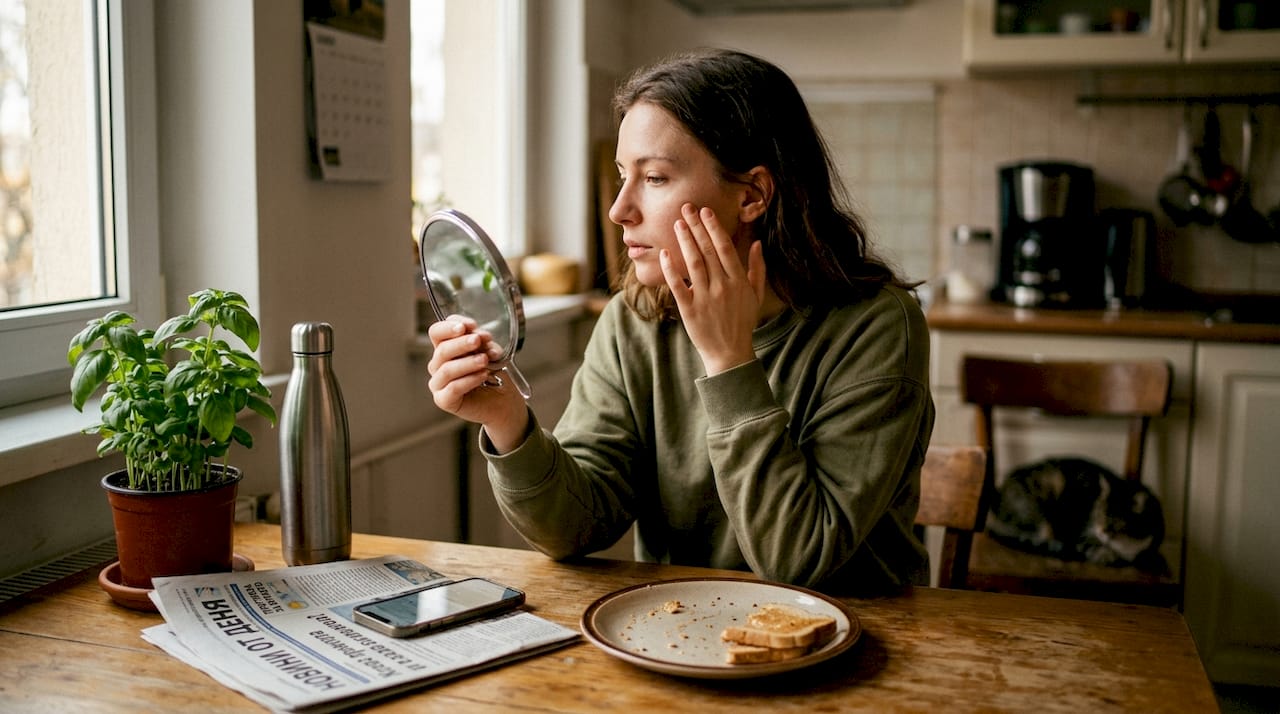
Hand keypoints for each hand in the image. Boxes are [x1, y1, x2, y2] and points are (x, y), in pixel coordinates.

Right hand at [426, 315, 527, 450]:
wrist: (504, 400)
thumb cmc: (494, 374)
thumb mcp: (490, 351)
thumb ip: (481, 342)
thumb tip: (476, 335)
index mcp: (446, 348)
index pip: (437, 332)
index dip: (449, 327)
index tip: (468, 326)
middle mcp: (438, 365)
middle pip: (442, 349)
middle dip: (461, 343)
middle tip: (477, 340)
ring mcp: (438, 384)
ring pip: (447, 369)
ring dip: (468, 362)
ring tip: (485, 360)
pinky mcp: (444, 400)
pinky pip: (453, 388)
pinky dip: (469, 380)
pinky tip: (483, 375)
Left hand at [660, 203, 765, 375]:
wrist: (730, 353)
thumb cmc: (743, 322)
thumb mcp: (755, 295)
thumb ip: (757, 268)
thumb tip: (757, 243)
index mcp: (738, 281)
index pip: (725, 247)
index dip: (714, 228)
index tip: (705, 211)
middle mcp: (722, 287)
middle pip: (707, 250)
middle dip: (696, 227)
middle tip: (686, 208)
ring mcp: (705, 298)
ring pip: (693, 263)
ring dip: (685, 241)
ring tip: (677, 224)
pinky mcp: (690, 310)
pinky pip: (678, 286)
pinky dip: (671, 269)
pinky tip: (665, 254)